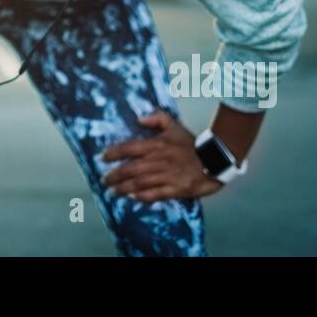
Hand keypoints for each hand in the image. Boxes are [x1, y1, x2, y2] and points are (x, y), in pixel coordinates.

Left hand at [99, 111, 224, 202]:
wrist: (214, 160)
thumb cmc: (191, 143)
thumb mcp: (174, 125)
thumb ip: (157, 119)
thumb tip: (138, 119)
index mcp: (156, 145)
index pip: (129, 148)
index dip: (113, 153)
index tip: (102, 158)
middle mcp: (158, 161)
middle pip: (130, 169)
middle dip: (114, 175)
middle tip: (104, 180)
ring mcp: (166, 176)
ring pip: (139, 183)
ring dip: (123, 188)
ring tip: (112, 192)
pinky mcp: (175, 189)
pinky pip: (155, 194)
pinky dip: (142, 197)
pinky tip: (132, 197)